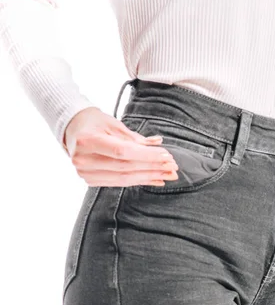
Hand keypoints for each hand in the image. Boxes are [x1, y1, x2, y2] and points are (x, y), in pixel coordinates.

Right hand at [63, 107, 178, 186]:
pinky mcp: (90, 180)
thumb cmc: (95, 122)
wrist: (72, 128)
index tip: (167, 156)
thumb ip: (135, 138)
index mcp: (88, 140)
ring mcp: (85, 172)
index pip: (123, 152)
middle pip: (125, 167)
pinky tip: (155, 180)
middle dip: (153, 168)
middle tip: (172, 168)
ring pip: (124, 178)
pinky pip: (119, 182)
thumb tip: (158, 144)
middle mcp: (83, 159)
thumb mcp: (114, 124)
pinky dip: (139, 181)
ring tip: (168, 175)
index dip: (147, 156)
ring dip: (149, 177)